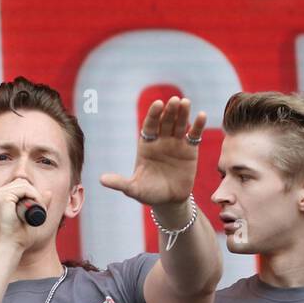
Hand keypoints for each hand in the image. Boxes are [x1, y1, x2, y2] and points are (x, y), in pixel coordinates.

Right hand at [0, 176, 50, 253]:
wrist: (10, 248)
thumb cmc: (18, 237)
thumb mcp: (30, 217)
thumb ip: (37, 204)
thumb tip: (49, 192)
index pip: (17, 186)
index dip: (31, 195)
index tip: (37, 209)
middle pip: (20, 182)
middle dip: (34, 194)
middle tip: (40, 210)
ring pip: (24, 185)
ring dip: (36, 196)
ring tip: (38, 211)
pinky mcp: (1, 197)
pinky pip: (24, 189)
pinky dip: (34, 196)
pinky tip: (36, 208)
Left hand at [100, 96, 205, 210]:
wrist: (169, 201)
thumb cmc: (149, 193)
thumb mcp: (134, 189)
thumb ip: (120, 183)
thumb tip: (101, 180)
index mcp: (146, 145)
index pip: (149, 126)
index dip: (153, 115)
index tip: (158, 104)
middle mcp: (161, 141)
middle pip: (165, 122)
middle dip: (170, 111)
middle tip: (175, 100)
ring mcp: (176, 143)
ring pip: (179, 125)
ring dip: (183, 113)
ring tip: (186, 102)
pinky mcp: (190, 150)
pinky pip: (194, 135)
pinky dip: (198, 125)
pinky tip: (202, 115)